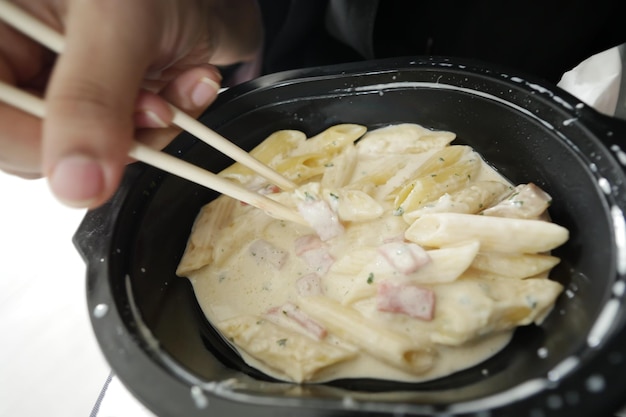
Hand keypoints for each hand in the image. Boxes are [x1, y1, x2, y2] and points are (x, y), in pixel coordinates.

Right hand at [0, 0, 261, 207]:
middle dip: (112, 136)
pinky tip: (188, 85)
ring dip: (149, 131)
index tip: (99, 159)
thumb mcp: (117, 23)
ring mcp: (57, 85)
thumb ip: (91, 99)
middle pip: (33, 143)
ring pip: (85, 154)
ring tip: (182, 85)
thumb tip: (76, 187)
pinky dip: (165, 125)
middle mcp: (18, 59)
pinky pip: (121, 143)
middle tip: (158, 107)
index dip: (37, 147)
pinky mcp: (98, 104)